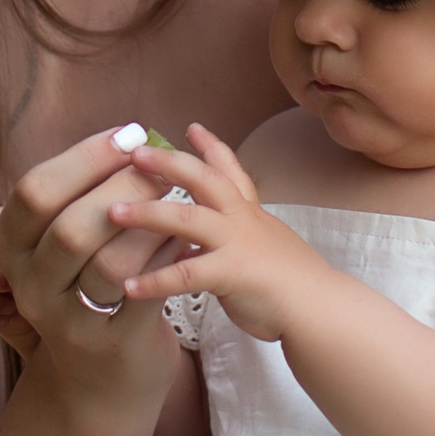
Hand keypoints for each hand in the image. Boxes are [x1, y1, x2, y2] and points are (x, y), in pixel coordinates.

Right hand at [0, 127, 187, 407]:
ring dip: (150, 222)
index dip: (84, 157)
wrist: (99, 374)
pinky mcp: (112, 344)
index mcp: (9, 250)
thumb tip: (133, 139)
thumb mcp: (62, 245)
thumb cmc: (86, 286)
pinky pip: (144, 292)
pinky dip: (169, 257)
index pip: (35, 192)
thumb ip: (79, 196)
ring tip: (177, 199)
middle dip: (122, 187)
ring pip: (110, 262)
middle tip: (159, 165)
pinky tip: (188, 236)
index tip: (129, 134)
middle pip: (71, 227)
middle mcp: (30, 288)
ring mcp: (68, 322)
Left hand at [108, 123, 331, 342]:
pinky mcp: (232, 273)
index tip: (191, 126)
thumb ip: (230, 240)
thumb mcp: (261, 249)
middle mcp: (242, 219)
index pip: (230, 170)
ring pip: (187, 217)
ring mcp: (237, 243)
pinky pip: (186, 274)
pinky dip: (155, 281)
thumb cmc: (291, 286)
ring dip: (147, 213)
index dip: (211, 147)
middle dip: (167, 162)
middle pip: (202, 178)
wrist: (321, 309)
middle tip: (135, 152)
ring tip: (113, 212)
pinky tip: (128, 287)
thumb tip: (195, 242)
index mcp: (249, 213)